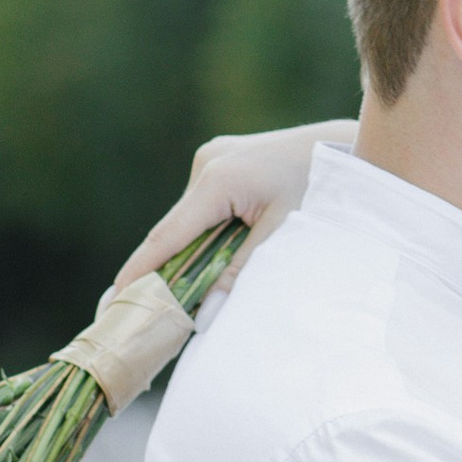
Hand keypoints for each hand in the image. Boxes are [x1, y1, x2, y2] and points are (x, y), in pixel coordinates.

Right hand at [113, 121, 353, 295]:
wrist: (348, 148)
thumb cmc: (323, 190)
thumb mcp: (284, 235)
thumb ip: (242, 273)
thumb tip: (206, 313)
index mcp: (219, 179)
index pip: (168, 236)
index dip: (140, 271)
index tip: (114, 300)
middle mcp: (208, 162)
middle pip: (176, 230)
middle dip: (165, 269)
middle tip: (144, 311)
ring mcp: (214, 157)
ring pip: (190, 220)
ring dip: (191, 251)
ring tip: (186, 289)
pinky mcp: (224, 161)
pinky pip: (204, 207)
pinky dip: (207, 234)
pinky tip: (216, 256)